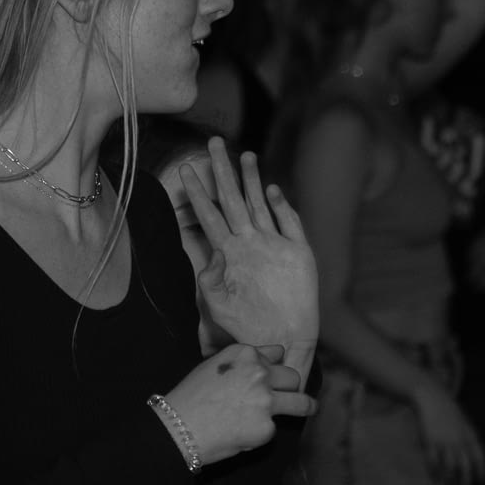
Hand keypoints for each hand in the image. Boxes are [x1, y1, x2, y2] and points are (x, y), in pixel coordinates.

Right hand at [166, 343, 312, 465]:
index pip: (276, 354)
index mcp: (244, 354)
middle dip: (288, 386)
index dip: (274, 366)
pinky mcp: (267, 428)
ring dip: (305, 406)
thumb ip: (240, 364)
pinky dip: (262, 432)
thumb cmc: (190, 398)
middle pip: (291, 376)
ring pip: (300, 402)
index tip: (275, 373)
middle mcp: (259, 373)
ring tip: (310, 408)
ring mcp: (266, 400)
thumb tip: (262, 366)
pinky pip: (274, 428)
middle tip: (285, 394)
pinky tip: (243, 433)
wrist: (177, 428)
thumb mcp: (212, 367)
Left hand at [173, 139, 316, 356]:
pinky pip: (290, 224)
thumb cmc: (245, 327)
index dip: (199, 192)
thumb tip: (211, 256)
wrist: (280, 342)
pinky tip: (272, 190)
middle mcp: (249, 243)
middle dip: (223, 171)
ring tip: (245, 155)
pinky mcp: (298, 253)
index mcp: (228, 253)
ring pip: (260, 205)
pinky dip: (281, 207)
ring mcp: (274, 245)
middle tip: (213, 142)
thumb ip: (210, 281)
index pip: (209, 215)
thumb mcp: (218, 306)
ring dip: (253, 180)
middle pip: (233, 199)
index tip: (186, 169)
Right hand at [414, 380, 484, 484]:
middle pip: (465, 466)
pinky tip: (435, 477)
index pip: (479, 457)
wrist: (432, 399)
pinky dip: (434, 472)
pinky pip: (433, 462)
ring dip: (450, 480)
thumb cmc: (449, 412)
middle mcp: (459, 440)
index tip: (482, 482)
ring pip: (449, 467)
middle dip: (466, 481)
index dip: (482, 470)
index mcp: (470, 435)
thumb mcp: (465, 424)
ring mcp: (444, 442)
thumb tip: (474, 459)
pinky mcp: (430, 442)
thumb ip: (469, 440)